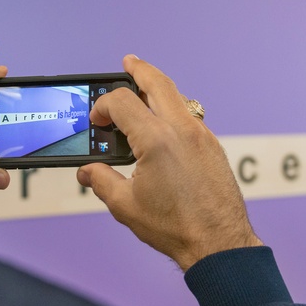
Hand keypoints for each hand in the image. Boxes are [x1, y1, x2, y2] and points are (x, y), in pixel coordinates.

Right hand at [77, 56, 261, 270]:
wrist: (219, 242)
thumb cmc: (175, 227)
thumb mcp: (125, 205)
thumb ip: (100, 181)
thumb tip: (87, 171)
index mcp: (156, 140)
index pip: (121, 102)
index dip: (102, 107)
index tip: (96, 122)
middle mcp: (182, 129)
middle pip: (158, 82)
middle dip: (139, 69)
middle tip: (128, 62)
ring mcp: (202, 135)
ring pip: (178, 96)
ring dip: (158, 88)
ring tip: (144, 88)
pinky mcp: (213, 146)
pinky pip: (191, 115)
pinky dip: (173, 109)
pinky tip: (163, 122)